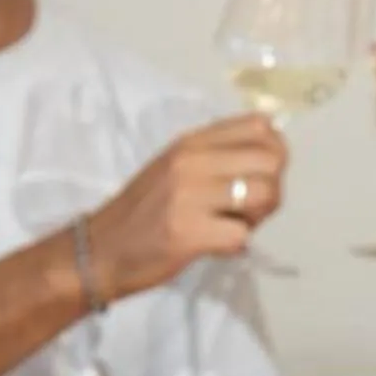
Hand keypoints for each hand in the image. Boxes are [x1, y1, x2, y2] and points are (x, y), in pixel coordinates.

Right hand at [83, 113, 287, 298]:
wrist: (101, 250)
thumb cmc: (143, 211)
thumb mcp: (176, 167)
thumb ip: (217, 157)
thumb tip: (271, 158)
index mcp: (191, 142)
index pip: (260, 126)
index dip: (274, 153)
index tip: (259, 176)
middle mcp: (191, 160)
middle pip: (271, 161)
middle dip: (272, 190)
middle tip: (247, 210)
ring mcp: (189, 195)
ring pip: (264, 195)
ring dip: (257, 218)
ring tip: (232, 226)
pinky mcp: (188, 232)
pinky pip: (241, 236)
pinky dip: (236, 246)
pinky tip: (215, 246)